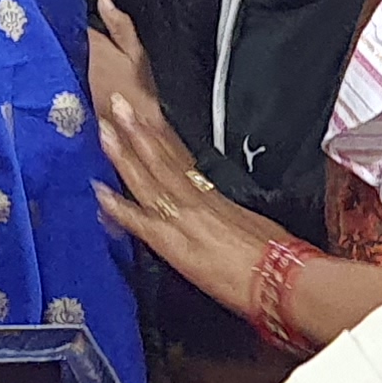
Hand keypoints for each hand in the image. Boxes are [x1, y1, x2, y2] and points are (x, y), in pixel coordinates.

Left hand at [86, 1, 290, 304]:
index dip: (162, 138)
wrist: (282, 278)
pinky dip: (118, 207)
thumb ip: (233, 216)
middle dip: (138, 132)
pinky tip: (99, 192)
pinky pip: (139, 221)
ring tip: (105, 130)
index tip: (146, 115)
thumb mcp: (256, 225)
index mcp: (215, 197)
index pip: (182, 160)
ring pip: (148, 179)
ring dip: (124, 154)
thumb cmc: (279, 256)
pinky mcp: (173, 244)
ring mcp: (182, 219)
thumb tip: (227, 215)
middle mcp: (196, 201)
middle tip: (118, 104)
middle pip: (162, 160)